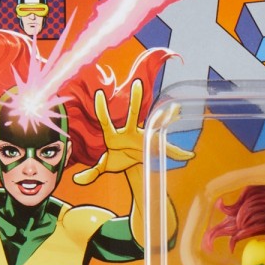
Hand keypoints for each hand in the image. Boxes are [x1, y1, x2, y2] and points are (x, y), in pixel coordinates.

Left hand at [72, 80, 194, 184]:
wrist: (128, 163)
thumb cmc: (115, 159)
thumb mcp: (104, 166)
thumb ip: (91, 172)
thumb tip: (76, 181)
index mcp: (114, 135)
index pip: (106, 120)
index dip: (101, 108)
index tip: (98, 94)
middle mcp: (129, 131)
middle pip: (132, 113)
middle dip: (136, 100)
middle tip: (137, 83)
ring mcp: (142, 136)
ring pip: (152, 124)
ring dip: (164, 117)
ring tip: (174, 106)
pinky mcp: (152, 145)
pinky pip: (165, 149)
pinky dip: (177, 153)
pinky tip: (188, 154)